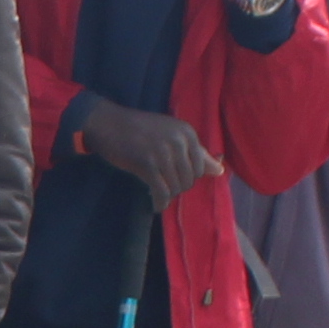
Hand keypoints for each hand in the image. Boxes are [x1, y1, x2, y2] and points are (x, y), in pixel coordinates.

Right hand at [71, 101, 223, 213]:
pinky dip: (159, 202)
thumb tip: (220, 171)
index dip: (187, 177)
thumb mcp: (171, 135)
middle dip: (177, 186)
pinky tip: (155, 204)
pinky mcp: (147, 164)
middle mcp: (178, 141)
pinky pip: (161, 191)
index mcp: (187, 133)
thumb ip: (196, 152)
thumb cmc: (139, 129)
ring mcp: (163, 153)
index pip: (200, 167)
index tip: (172, 175)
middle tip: (162, 184)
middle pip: (189, 179)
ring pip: (176, 187)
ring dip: (168, 195)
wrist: (108, 123)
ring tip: (157, 192)